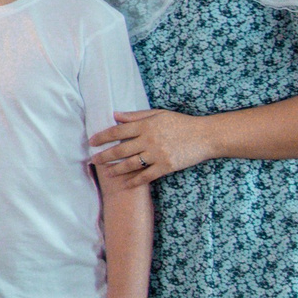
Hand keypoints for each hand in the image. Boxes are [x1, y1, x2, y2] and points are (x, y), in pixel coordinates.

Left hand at [91, 109, 212, 188]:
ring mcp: (157, 154)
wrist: (205, 136)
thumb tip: (115, 115)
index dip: (102, 137)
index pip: (118, 131)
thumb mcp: (159, 114)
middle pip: (121, 149)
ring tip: (106, 173)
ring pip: (131, 164)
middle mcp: (149, 140)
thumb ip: (136, 116)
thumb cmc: (181, 123)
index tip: (91, 142)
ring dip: (116, 169)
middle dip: (104, 156)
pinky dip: (134, 181)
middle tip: (92, 160)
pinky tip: (125, 184)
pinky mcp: (166, 166)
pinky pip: (146, 175)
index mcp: (146, 125)